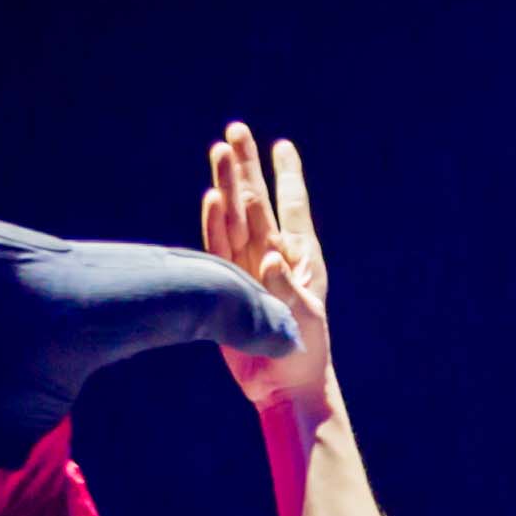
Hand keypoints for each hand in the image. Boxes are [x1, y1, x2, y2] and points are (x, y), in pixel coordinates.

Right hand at [198, 122, 335, 415]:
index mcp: (302, 256)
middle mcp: (273, 254)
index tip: (282, 145)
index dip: (287, 175)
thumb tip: (267, 259)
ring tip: (219, 150)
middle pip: (256, 202)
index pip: (293, 206)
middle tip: (236, 131)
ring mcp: (247, 266)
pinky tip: (211, 198)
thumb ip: (285, 287)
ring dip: (227, 185)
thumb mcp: (302, 317)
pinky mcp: (226, 283)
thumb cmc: (303, 349)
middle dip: (246, 167)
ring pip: (234, 217)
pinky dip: (214, 224)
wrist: (283, 384)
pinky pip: (217, 247)